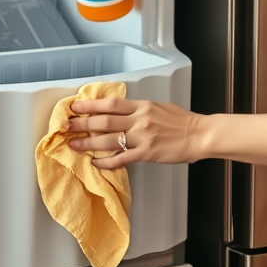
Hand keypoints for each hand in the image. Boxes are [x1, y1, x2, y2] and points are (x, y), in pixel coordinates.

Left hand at [64, 97, 205, 169]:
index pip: (110, 104)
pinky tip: (96, 163)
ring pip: (109, 139)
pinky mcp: (147, 153)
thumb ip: (139, 109)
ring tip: (73, 145)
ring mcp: (143, 137)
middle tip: (66, 125)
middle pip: (104, 120)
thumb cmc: (182, 121)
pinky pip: (122, 158)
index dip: (90, 105)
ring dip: (88, 142)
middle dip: (82, 123)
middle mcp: (140, 119)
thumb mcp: (158, 107)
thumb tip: (121, 111)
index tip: (75, 106)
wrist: (199, 135)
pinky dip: (107, 162)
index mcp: (142, 106)